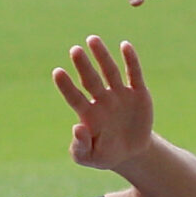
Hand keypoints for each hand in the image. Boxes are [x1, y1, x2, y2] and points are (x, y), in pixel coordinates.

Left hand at [52, 36, 153, 169]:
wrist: (132, 153)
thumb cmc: (105, 154)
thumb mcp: (90, 157)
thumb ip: (80, 146)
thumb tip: (76, 127)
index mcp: (88, 114)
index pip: (74, 97)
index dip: (66, 86)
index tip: (57, 72)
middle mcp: (101, 100)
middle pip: (91, 79)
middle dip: (83, 65)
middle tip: (74, 50)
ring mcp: (120, 94)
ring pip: (110, 71)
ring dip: (102, 56)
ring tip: (92, 39)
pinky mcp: (138, 93)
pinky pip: (134, 74)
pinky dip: (131, 60)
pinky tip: (125, 45)